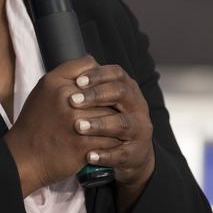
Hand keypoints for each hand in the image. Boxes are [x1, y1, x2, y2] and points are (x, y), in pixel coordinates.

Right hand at [4, 56, 118, 195]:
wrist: (23, 157)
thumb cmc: (35, 123)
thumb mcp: (43, 90)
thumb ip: (67, 74)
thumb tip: (95, 62)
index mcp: (55, 83)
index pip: (91, 69)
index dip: (100, 80)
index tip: (102, 90)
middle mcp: (66, 99)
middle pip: (105, 94)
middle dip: (112, 102)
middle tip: (117, 109)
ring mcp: (76, 122)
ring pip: (111, 116)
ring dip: (117, 122)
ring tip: (118, 126)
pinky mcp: (83, 145)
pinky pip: (110, 138)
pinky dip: (114, 141)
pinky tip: (113, 141)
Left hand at [68, 62, 155, 212]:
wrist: (130, 154)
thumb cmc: (109, 120)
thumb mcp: (104, 101)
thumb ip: (93, 83)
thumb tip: (84, 58)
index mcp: (128, 89)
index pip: (116, 74)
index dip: (97, 76)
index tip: (77, 81)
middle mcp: (137, 106)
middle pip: (121, 94)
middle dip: (96, 96)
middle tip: (72, 101)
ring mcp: (139, 130)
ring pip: (122, 124)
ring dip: (99, 124)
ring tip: (78, 126)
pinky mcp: (136, 153)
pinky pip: (122, 154)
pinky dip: (105, 155)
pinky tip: (88, 155)